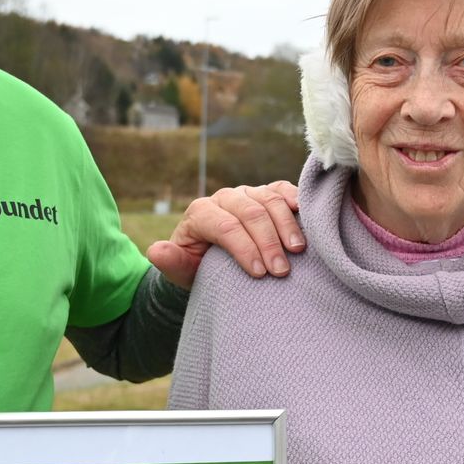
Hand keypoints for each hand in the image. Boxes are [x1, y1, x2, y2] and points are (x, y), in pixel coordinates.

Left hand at [146, 182, 302, 288]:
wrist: (214, 258)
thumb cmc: (199, 267)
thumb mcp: (182, 271)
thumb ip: (171, 262)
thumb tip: (156, 251)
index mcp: (200, 213)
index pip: (224, 226)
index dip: (243, 248)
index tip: (259, 274)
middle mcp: (224, 198)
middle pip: (250, 212)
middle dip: (267, 242)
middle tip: (281, 271)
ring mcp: (247, 192)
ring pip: (269, 199)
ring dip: (286, 226)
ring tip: (298, 251)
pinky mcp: (267, 193)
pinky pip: (282, 190)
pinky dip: (296, 200)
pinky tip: (308, 219)